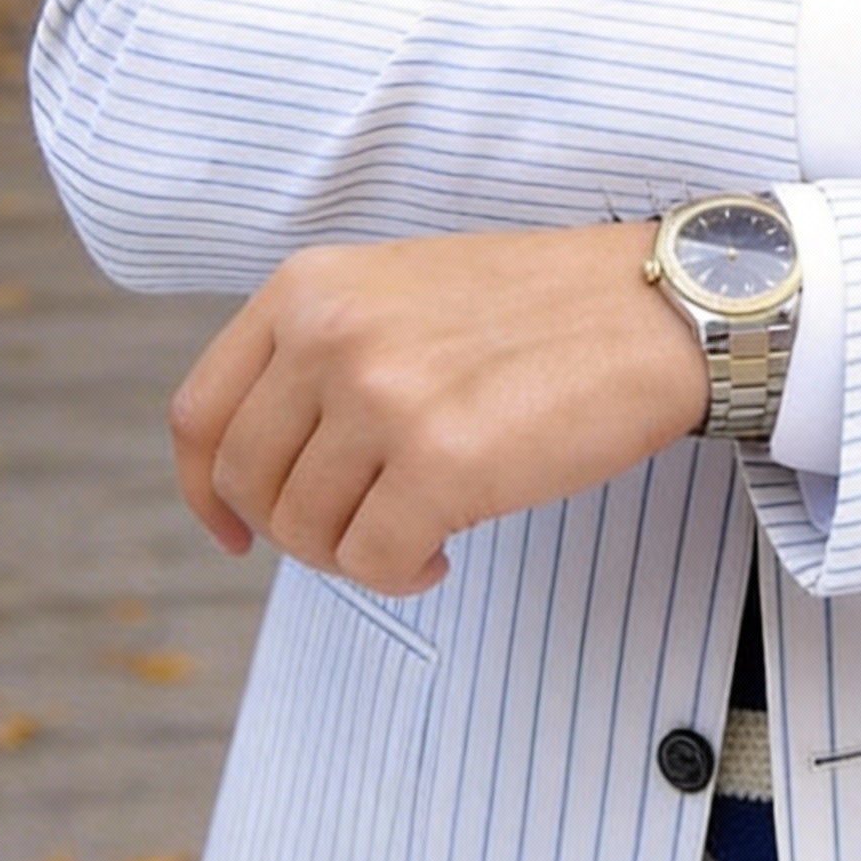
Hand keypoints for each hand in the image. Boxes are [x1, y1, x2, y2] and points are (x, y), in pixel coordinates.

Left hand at [167, 222, 706, 596]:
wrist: (658, 307)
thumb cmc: (545, 309)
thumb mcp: (403, 290)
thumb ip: (326, 350)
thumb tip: (267, 469)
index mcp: (312, 286)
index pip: (202, 413)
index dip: (204, 490)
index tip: (233, 529)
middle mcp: (331, 332)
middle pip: (248, 483)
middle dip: (297, 531)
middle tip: (362, 532)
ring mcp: (383, 394)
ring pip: (305, 532)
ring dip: (356, 553)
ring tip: (418, 531)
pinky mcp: (441, 460)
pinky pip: (373, 561)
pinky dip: (402, 574)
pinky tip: (442, 553)